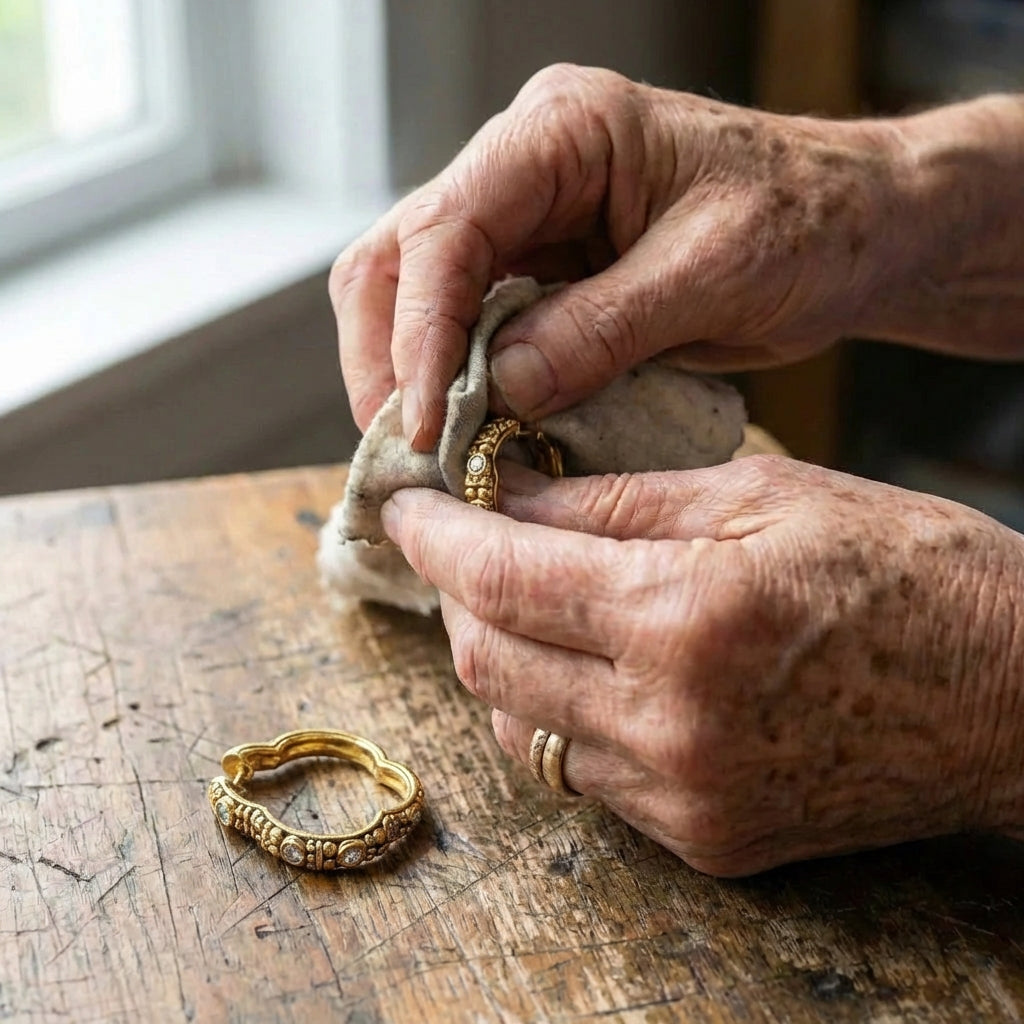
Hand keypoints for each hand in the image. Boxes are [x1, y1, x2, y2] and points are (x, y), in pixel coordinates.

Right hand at [330, 64, 919, 449]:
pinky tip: (469, 429)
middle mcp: (525, 166)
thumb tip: (498, 390)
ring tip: (430, 449)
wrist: (854, 230)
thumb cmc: (807, 222)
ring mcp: (528, 219)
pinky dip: (458, 381)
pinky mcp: (543, 272)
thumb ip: (600, 329)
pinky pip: (471, 326)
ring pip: (418, 293)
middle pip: (399, 255)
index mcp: (563, 132)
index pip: (446, 228)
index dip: (419, 331)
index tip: (423, 422)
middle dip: (388, 355)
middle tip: (404, 447)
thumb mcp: (711, 275)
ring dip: (410, 373)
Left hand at [381, 457, 1023, 874]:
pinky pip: (581, 775)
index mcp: (685, 615)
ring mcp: (684, 795)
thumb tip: (512, 498)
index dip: (436, 537)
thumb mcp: (761, 495)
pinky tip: (584, 667)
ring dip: (499, 657)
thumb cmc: (906, 570)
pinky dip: (555, 714)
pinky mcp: (705, 838)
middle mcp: (669, 722)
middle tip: (466, 544)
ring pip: (520, 726)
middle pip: (486, 662)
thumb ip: (617, 502)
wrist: (1015, 697)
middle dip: (456, 594)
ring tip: (524, 599)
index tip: (406, 506)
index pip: (502, 576)